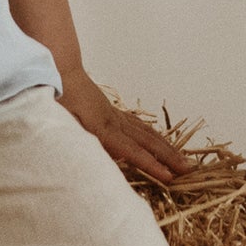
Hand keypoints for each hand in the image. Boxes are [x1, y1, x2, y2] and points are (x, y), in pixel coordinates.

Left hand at [58, 73, 194, 186]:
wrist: (59, 68)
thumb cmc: (56, 96)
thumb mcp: (60, 121)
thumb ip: (76, 140)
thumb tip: (91, 159)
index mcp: (101, 127)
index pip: (132, 150)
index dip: (152, 165)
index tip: (170, 177)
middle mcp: (114, 121)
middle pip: (147, 141)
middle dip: (169, 158)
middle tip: (190, 171)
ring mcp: (115, 115)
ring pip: (147, 133)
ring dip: (166, 147)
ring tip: (182, 160)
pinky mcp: (112, 112)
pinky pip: (139, 126)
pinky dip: (153, 136)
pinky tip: (158, 142)